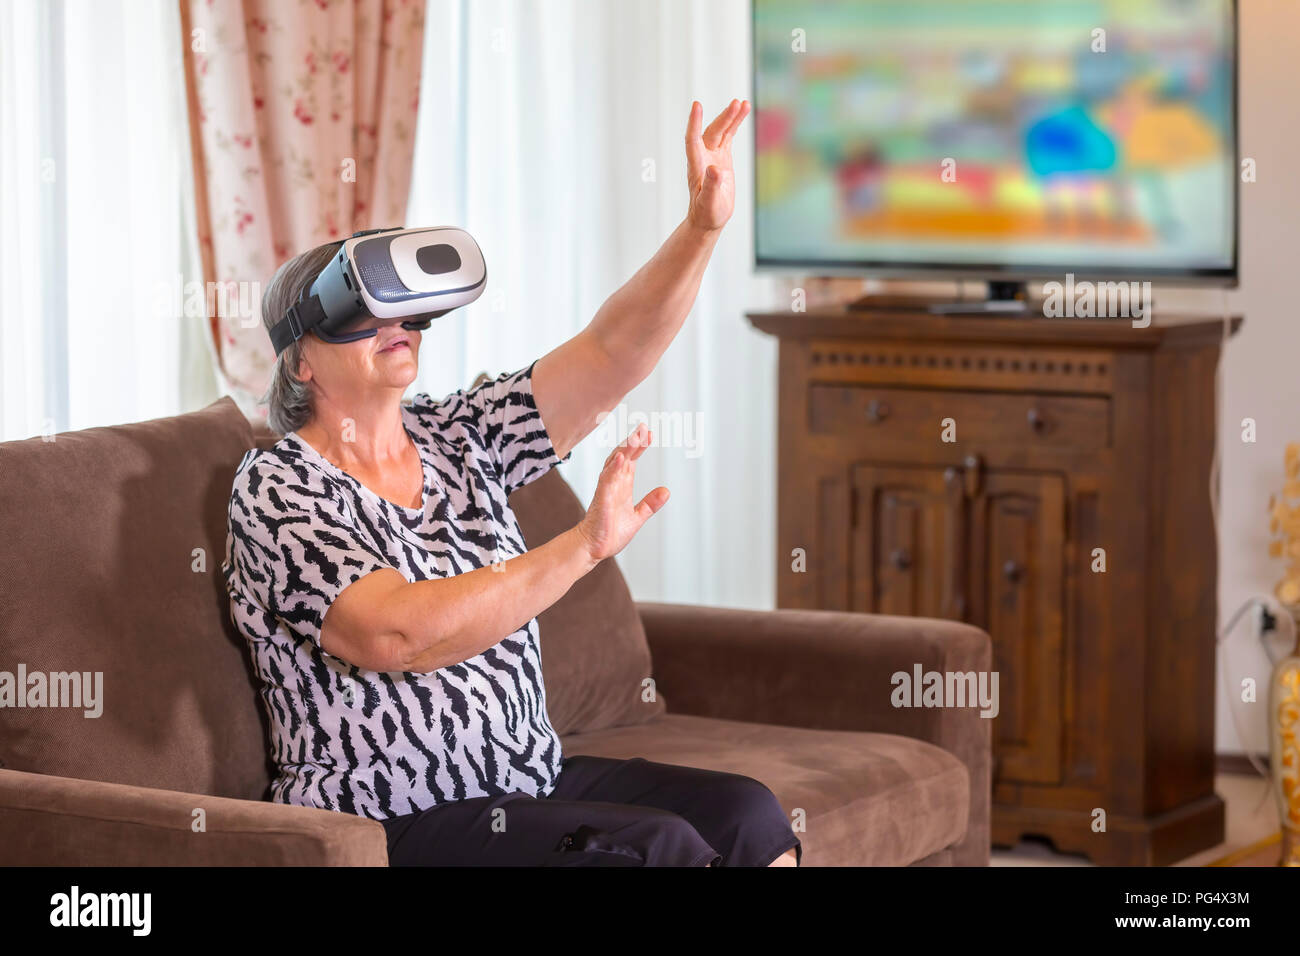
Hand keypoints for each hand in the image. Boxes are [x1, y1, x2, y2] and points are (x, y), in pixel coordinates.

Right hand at [576, 423, 668, 562]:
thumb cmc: (611, 532)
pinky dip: (613, 468)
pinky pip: (607, 480)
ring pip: (615, 464)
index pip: (631, 460)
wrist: (595, 548)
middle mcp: (614, 484)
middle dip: (633, 442)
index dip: (640, 447)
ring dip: (624, 450)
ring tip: (635, 437)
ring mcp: (607, 490)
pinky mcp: (602, 499)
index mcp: (622, 486)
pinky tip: (621, 458)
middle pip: (623, 457)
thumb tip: (666, 491)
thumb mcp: (637, 517)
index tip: (649, 433)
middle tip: (643, 428)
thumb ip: (650, 504)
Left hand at [685, 98, 749, 231]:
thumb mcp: (709, 203)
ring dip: (730, 117)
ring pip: (721, 131)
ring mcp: (713, 156)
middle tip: (736, 104)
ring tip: (743, 103)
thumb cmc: (707, 213)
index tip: (697, 106)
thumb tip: (715, 169)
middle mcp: (703, 157)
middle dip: (724, 118)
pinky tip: (743, 111)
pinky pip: (728, 136)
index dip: (694, 123)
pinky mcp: (722, 157)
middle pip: (712, 132)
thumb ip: (711, 186)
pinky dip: (735, 124)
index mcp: (697, 167)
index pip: (692, 140)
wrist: (708, 218)